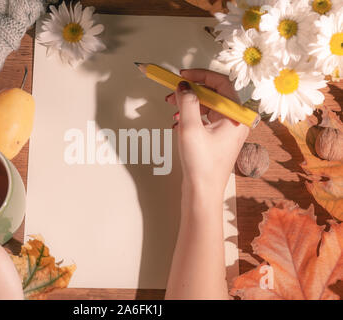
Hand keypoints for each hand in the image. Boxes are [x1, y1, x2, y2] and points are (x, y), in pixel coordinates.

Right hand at [167, 69, 248, 199]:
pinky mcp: (217, 139)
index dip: (200, 75)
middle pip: (213, 94)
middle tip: (174, 91)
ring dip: (188, 104)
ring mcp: (227, 131)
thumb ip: (187, 102)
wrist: (202, 192)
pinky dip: (190, 117)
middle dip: (191, 91)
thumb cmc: (202, 166)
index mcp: (236, 116)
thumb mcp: (190, 128)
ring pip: (207, 107)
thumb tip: (184, 86)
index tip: (183, 75)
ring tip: (173, 108)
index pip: (221, 84)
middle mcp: (235, 122)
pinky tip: (178, 123)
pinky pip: (204, 119)